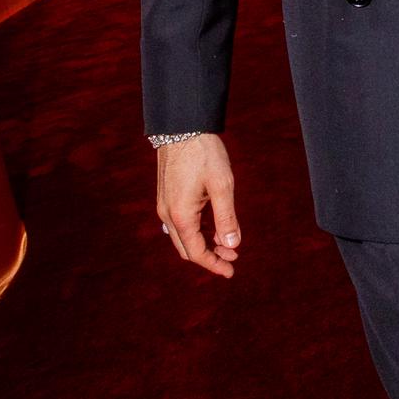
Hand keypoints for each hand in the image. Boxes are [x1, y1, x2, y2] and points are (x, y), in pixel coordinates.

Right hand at [156, 134, 241, 277]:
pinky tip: (214, 225)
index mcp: (181, 216)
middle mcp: (168, 215)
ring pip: (184, 236)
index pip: (196, 253)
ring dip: (204, 243)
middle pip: (187, 249)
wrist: (181, 126)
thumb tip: (232, 245)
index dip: (214, 265)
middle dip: (210, 256)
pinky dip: (197, 230)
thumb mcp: (222, 186)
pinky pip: (181, 222)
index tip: (231, 272)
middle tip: (233, 258)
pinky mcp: (167, 196)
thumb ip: (226, 218)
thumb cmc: (203, 154)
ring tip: (228, 242)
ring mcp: (165, 205)